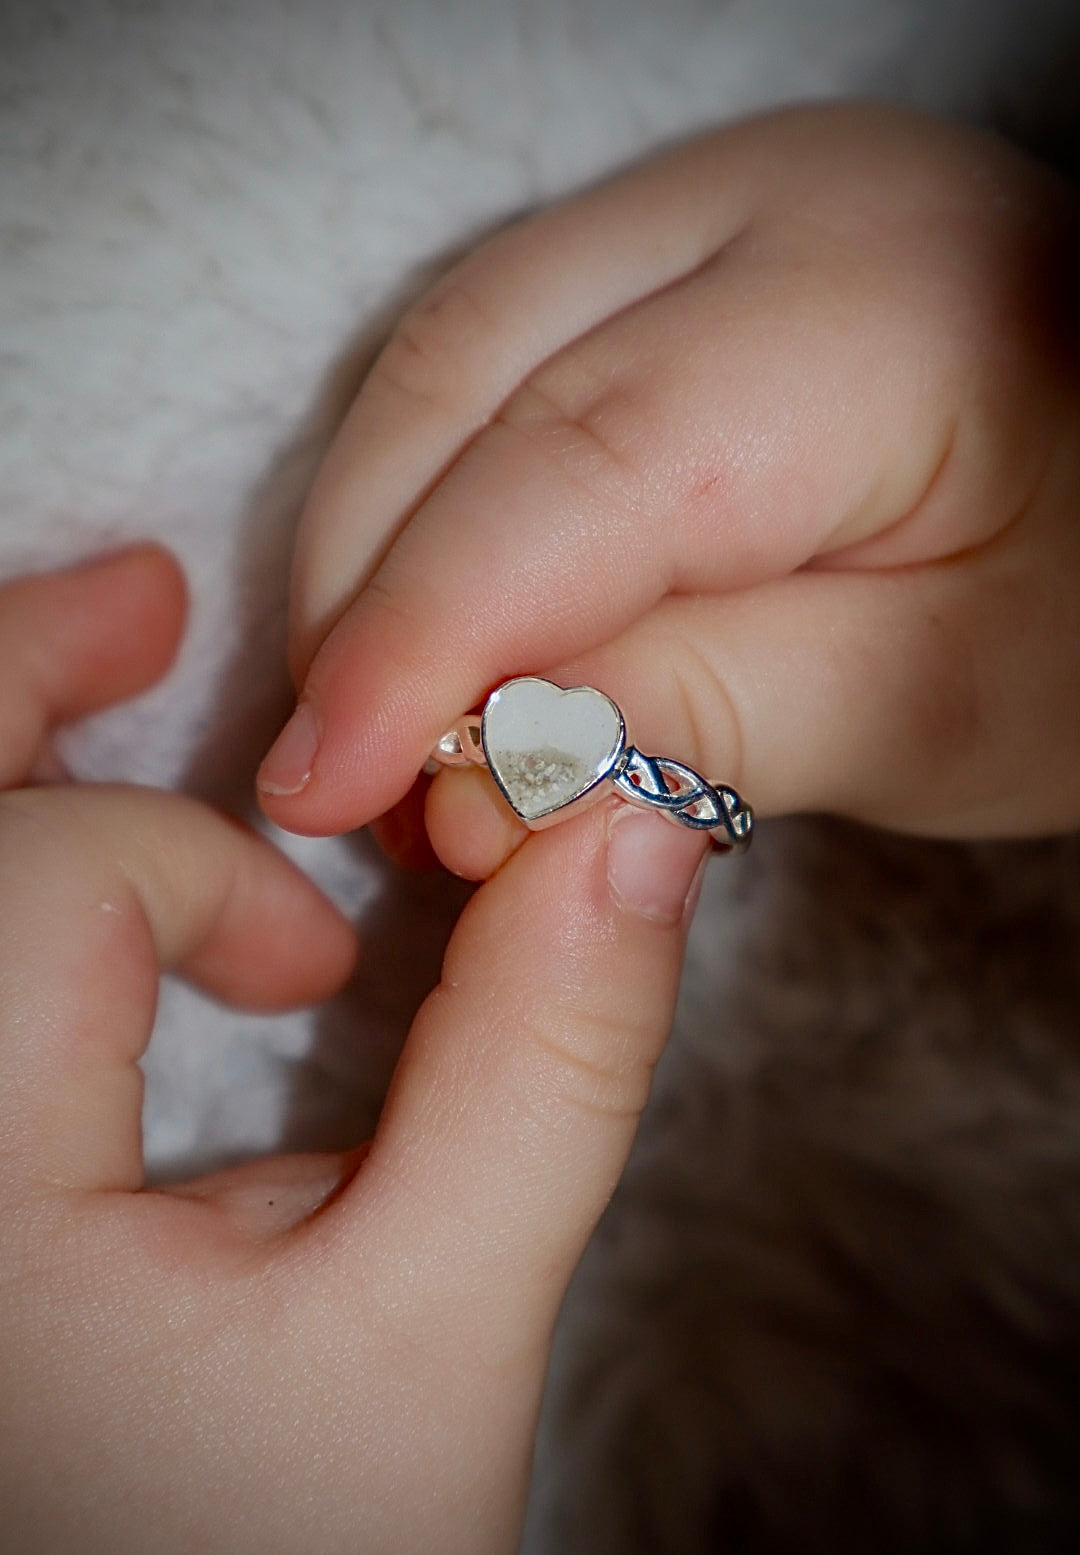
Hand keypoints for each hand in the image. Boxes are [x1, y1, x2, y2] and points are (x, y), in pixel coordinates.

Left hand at [0, 547, 705, 1554]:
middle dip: (19, 682)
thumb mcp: (437, 1339)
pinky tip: (44, 819)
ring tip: (97, 650)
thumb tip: (636, 813)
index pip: (46, 894)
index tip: (313, 965)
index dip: (202, 877)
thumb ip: (544, 1069)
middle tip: (145, 599)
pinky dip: (1, 866)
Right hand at [258, 102, 1079, 873]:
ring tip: (389, 731)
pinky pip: (490, 363)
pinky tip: (433, 628)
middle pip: (465, 380)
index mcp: (872, 304)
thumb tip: (487, 770)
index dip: (420, 639)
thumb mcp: (936, 706)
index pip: (576, 469)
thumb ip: (711, 716)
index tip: (322, 788)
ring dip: (383, 555)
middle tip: (346, 785)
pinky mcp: (672, 253)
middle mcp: (766, 202)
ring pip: (449, 360)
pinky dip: (433, 505)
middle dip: (369, 597)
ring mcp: (706, 206)